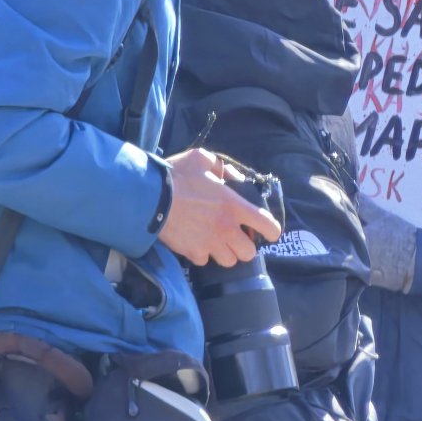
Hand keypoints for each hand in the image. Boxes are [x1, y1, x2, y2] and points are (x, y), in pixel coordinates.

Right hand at [159, 149, 282, 267]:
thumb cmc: (177, 176)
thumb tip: (232, 176)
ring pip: (229, 261)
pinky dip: (202, 255)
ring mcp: (210, 243)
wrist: (149, 198)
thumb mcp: (202, 159)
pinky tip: (196, 243)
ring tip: (217, 242)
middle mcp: (226, 228)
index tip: (269, 232)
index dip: (272, 231)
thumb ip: (222, 167)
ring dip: (225, 253)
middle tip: (236, 237)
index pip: (267, 226)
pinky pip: (205, 261)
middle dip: (245, 246)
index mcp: (234, 206)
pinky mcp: (192, 253)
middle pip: (249, 252)